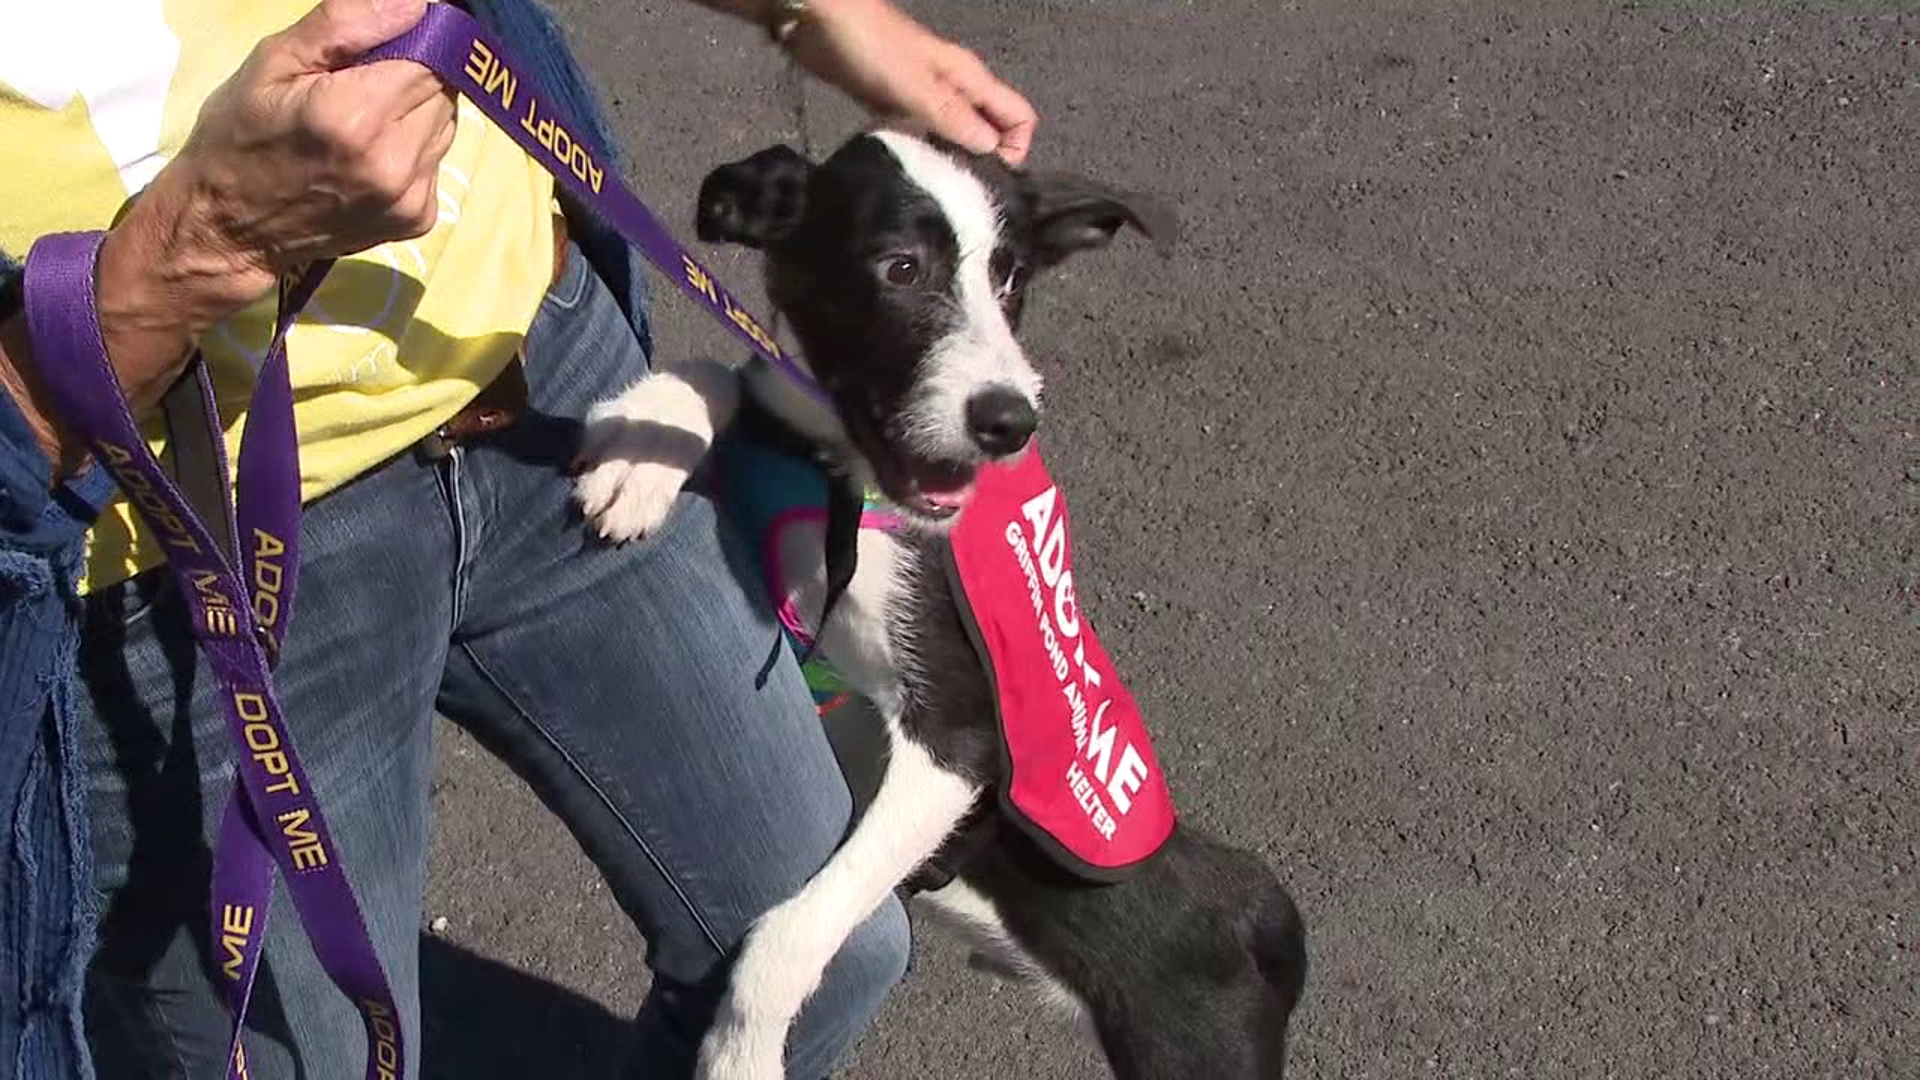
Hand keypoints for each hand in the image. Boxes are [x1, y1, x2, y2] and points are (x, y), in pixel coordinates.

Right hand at [1, 0, 458, 472]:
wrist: (229, 230)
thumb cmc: (240, 136)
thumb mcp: (274, 62)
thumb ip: (347, 23)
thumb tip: (417, 2)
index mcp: (355, 116)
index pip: (431, 53)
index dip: (416, 36)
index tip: (386, 37)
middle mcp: (393, 162)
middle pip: (444, 88)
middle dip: (415, 71)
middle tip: (362, 80)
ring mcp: (410, 197)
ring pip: (447, 123)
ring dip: (417, 109)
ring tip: (364, 116)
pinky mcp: (418, 219)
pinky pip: (437, 160)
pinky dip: (416, 147)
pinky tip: (372, 152)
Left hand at [784, 0, 1037, 165]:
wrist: (819, 20)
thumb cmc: (872, 48)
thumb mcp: (919, 87)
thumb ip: (956, 118)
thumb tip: (992, 150)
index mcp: (970, 78)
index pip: (1020, 116)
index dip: (1015, 148)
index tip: (989, 176)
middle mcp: (955, 86)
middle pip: (990, 128)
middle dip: (983, 159)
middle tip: (957, 188)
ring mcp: (924, 93)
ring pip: (955, 132)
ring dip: (948, 156)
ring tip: (931, 182)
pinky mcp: (894, 101)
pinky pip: (920, 131)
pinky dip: (918, 148)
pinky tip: (904, 164)